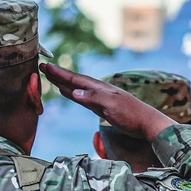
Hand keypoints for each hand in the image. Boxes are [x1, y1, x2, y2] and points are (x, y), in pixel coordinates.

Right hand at [39, 63, 174, 140]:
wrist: (147, 124)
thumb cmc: (132, 114)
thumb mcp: (113, 105)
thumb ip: (94, 97)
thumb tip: (73, 91)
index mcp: (100, 88)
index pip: (76, 78)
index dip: (60, 73)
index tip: (45, 66)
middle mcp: (98, 90)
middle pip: (74, 81)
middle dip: (58, 75)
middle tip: (42, 68)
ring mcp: (100, 98)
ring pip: (77, 88)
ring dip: (64, 83)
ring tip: (51, 78)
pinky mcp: (102, 107)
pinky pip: (82, 97)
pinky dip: (72, 93)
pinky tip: (68, 92)